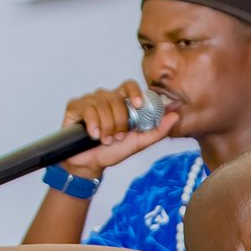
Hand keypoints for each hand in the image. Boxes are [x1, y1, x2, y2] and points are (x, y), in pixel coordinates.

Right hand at [58, 80, 179, 180]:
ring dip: (106, 127)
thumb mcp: (138, 142)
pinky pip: (87, 109)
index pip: (129, 86)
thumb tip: (175, 116)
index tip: (139, 106)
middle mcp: (106, 98)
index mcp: (121, 102)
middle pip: (116, 98)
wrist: (90, 164)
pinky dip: (93, 124)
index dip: (135, 92)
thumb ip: (157, 130)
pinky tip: (93, 135)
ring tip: (104, 139)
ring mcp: (90, 100)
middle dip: (119, 121)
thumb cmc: (112, 151)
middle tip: (118, 137)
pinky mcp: (75, 106)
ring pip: (102, 105)